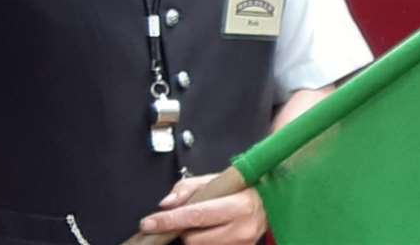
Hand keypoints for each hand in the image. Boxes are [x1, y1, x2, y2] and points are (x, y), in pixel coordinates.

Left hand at [138, 174, 266, 244]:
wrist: (272, 204)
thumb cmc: (242, 189)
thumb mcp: (217, 180)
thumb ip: (189, 188)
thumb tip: (165, 204)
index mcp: (239, 205)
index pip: (196, 214)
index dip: (169, 220)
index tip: (147, 223)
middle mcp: (242, 228)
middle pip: (193, 238)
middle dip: (185, 229)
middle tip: (191, 218)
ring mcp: (242, 244)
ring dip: (194, 237)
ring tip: (206, 225)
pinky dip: (204, 242)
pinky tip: (212, 233)